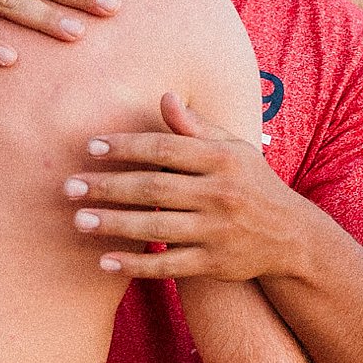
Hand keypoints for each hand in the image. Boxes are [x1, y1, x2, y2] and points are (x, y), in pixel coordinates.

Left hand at [65, 92, 337, 281]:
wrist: (292, 237)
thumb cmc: (252, 184)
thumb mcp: (233, 149)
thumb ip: (196, 127)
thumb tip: (165, 96)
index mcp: (222, 159)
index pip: (165, 149)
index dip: (126, 147)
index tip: (91, 148)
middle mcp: (220, 194)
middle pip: (154, 189)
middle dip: (109, 187)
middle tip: (70, 187)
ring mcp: (218, 232)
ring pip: (156, 229)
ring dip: (114, 225)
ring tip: (79, 220)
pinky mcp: (215, 264)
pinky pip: (168, 267)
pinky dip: (135, 266)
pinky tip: (104, 262)